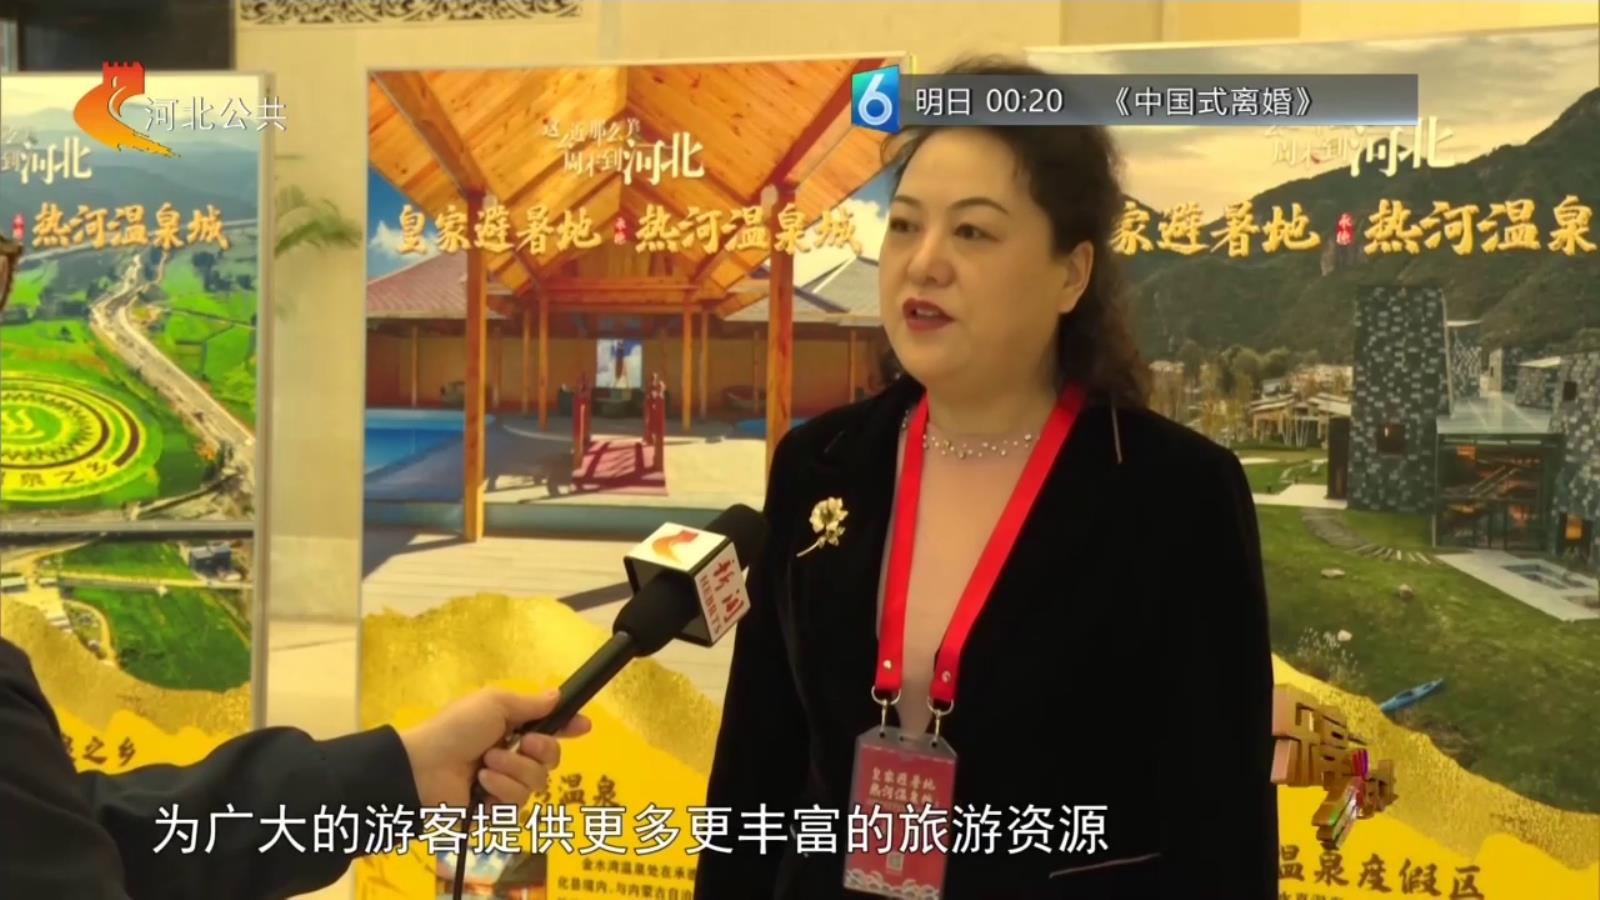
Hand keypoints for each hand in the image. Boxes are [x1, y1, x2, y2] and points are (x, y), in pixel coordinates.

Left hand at [398, 687, 591, 809]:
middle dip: (540, 751)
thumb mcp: (493, 704)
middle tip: (522, 744)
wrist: (422, 768)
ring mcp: (504, 785)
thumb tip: (558, 694)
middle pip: (551, 759)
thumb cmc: (457, 729)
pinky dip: (499, 793)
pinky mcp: (494, 811)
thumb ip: (530, 704)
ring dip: (512, 772)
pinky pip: (516, 806)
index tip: (584, 727)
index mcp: (512, 728)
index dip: (569, 728)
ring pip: (536, 784)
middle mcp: (513, 756)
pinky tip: (480, 788)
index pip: (550, 728)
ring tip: (485, 767)